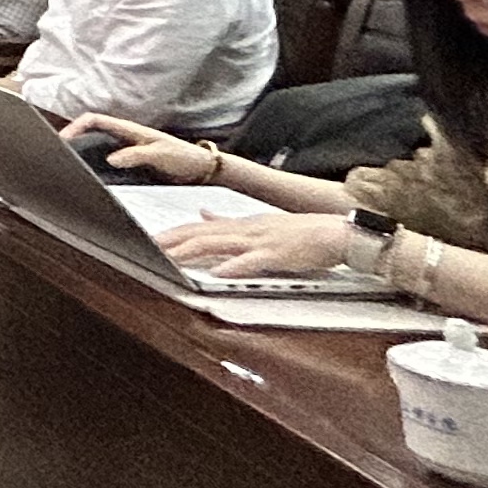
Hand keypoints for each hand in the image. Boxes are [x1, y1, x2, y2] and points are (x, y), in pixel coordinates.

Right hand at [59, 111, 204, 177]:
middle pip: (90, 132)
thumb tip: (110, 159)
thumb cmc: (183, 157)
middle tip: (57, 154)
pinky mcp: (129, 164)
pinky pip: (105, 163)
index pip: (94, 120)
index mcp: (129, 130)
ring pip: (96, 147)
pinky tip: (88, 177)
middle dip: (72, 139)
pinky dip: (93, 167)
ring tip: (67, 167)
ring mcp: (125, 150)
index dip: (75, 126)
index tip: (63, 141)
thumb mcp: (160, 155)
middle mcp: (124, 138)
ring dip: (81, 154)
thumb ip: (135, 155)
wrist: (201, 169)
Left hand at [156, 207, 357, 276]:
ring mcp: (262, 241)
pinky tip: (218, 273)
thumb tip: (203, 214)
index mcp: (243, 224)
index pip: (202, 227)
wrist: (337, 232)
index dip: (176, 232)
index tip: (154, 238)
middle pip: (204, 233)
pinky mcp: (278, 255)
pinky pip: (252, 261)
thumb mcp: (261, 223)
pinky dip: (234, 267)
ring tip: (172, 258)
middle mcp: (247, 229)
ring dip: (195, 251)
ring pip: (221, 244)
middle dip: (176, 240)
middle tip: (151, 246)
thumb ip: (229, 221)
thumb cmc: (302, 232)